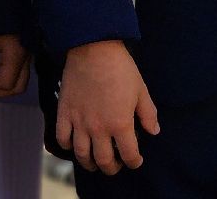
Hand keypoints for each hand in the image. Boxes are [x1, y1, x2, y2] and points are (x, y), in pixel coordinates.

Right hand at [57, 40, 159, 174]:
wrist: (93, 48)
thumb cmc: (120, 68)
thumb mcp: (141, 90)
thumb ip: (148, 114)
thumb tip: (153, 131)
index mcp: (120, 124)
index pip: (129, 155)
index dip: (135, 162)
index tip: (136, 160)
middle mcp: (99, 128)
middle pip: (104, 161)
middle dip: (112, 168)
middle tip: (115, 165)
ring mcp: (79, 122)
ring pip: (82, 155)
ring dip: (89, 164)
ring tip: (94, 163)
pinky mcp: (64, 112)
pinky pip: (62, 138)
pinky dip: (67, 146)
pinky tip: (73, 144)